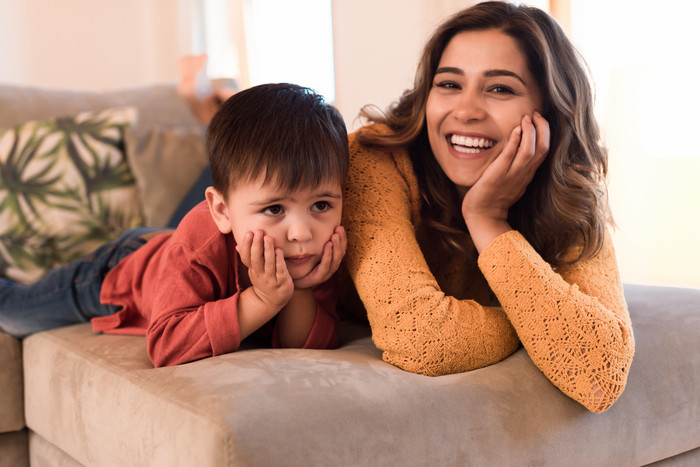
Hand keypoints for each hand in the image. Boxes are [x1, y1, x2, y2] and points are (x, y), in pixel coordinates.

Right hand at [236, 230, 293, 309]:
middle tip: (258, 232)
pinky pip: (280, 271)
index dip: (246, 245)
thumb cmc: (264, 280)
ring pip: (268, 264)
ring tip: (268, 238)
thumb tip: (237, 245)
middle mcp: (260, 274)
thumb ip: (248, 258)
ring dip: (268, 250)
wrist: (272, 300)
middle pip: (256, 259)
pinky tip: (279, 251)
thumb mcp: (254, 270)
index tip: (248, 232)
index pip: (247, 257)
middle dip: (256, 245)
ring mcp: (271, 279)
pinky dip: (279, 260)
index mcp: (253, 270)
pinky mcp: (282, 282)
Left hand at [293, 226, 346, 289]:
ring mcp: (327, 273)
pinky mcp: (320, 277)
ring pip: (336, 259)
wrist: (294, 283)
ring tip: (335, 236)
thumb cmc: (303, 267)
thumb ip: (315, 244)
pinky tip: (328, 246)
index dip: (342, 238)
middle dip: (341, 240)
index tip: (340, 227)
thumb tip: (313, 226)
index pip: (341, 248)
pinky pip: (326, 265)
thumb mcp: (310, 254)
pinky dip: (328, 255)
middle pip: (341, 253)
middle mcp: (331, 267)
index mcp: (331, 261)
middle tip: (339, 228)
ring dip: (336, 246)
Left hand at [462, 112, 549, 252]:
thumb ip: (516, 168)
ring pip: (530, 152)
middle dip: (542, 128)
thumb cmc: (493, 199)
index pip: (544, 150)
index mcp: (527, 174)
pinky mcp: (497, 176)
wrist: (482, 217)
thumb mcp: (511, 182)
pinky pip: (509, 157)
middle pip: (542, 149)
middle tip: (536, 114)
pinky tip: (515, 130)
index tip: (538, 119)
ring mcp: (511, 176)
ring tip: (526, 118)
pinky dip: (514, 143)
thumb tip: (517, 150)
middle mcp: (523, 174)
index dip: (544, 132)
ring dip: (530, 132)